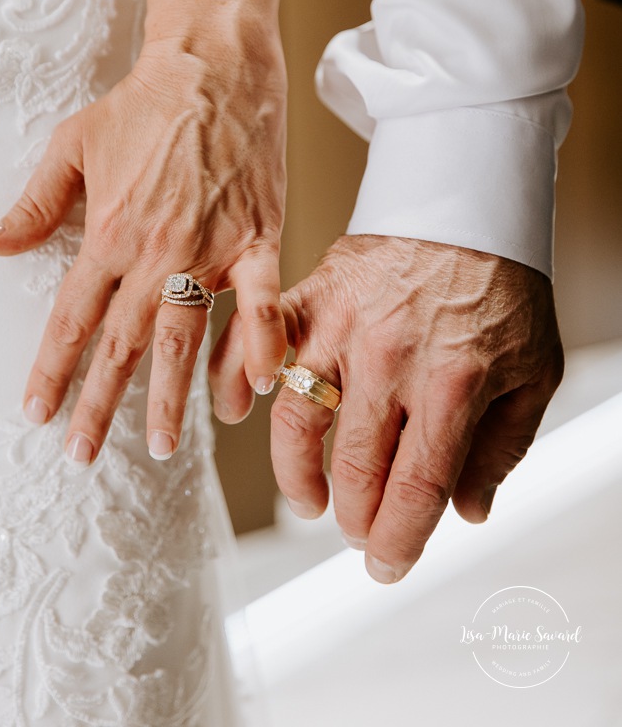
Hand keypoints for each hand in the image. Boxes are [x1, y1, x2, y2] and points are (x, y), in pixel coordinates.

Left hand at [0, 20, 287, 464]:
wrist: (214, 67)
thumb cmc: (144, 103)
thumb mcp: (72, 145)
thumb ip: (33, 205)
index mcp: (107, 233)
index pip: (72, 319)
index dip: (53, 370)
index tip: (38, 412)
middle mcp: (155, 251)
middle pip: (122, 344)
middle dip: (101, 405)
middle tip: (85, 451)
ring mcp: (210, 249)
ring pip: (185, 337)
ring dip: (172, 397)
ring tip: (164, 446)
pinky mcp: (258, 239)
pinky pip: (261, 303)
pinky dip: (258, 345)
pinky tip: (254, 389)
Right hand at [211, 234, 563, 581]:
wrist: (466, 204)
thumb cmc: (504, 285)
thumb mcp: (534, 369)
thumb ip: (503, 446)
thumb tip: (469, 511)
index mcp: (453, 382)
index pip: (417, 487)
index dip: (398, 540)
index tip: (386, 566)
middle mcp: (391, 360)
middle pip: (358, 467)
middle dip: (357, 519)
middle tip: (360, 531)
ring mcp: (343, 326)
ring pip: (298, 421)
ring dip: (296, 475)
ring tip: (311, 499)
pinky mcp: (312, 295)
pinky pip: (258, 342)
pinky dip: (236, 379)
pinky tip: (239, 412)